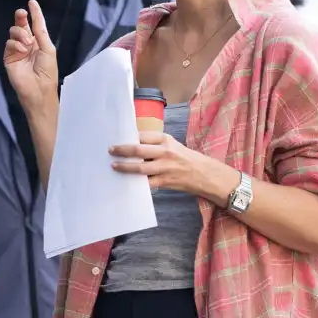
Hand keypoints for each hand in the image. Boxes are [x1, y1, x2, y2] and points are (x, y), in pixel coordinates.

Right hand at [3, 0, 58, 112]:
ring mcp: (17, 50)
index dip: (34, 13)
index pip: (35, 24)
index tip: (31, 2)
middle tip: (22, 13)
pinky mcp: (9, 57)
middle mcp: (27, 44)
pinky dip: (15, 44)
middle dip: (21, 17)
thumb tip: (36, 16)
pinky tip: (22, 51)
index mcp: (39, 42)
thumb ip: (40, 32)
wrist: (38, 89)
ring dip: (20, 34)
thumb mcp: (48, 48)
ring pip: (14, 32)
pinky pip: (9, 43)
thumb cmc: (47, 71)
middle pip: (21, 25)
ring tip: (27, 44)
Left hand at [110, 132, 240, 203]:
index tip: (116, 136)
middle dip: (122, 150)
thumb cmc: (187, 159)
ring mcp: (165, 167)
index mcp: (166, 139)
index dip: (128, 136)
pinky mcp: (165, 181)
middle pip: (138, 149)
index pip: (143, 135)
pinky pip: (147, 183)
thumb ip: (155, 145)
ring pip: (140, 167)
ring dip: (125, 167)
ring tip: (114, 166)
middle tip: (110, 150)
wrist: (206, 175)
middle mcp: (165, 151)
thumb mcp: (173, 146)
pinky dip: (136, 183)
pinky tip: (126, 182)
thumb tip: (132, 146)